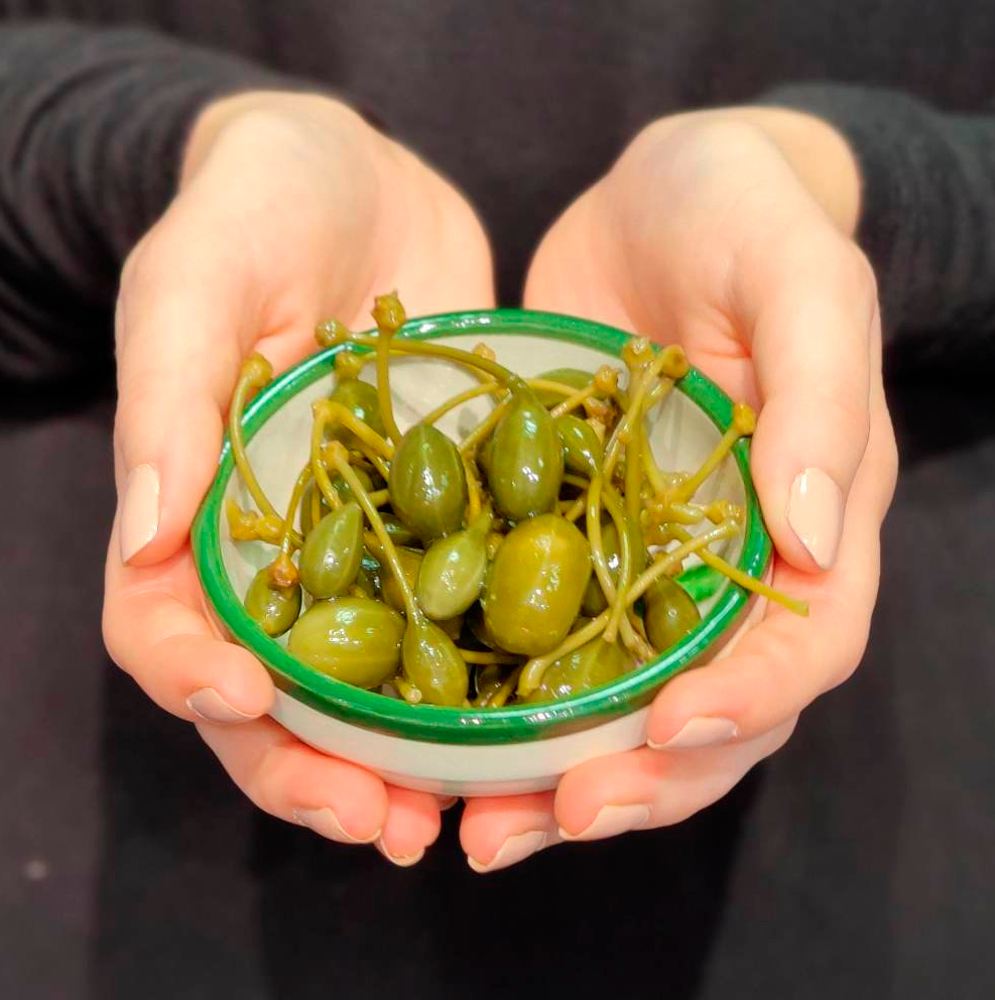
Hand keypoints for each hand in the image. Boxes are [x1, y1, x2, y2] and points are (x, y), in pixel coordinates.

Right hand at [102, 91, 492, 864]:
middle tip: (377, 823)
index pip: (167, 624)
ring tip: (454, 813)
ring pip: (372, 681)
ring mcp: (368, 540)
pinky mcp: (450, 517)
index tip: (248, 705)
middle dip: (313, 766)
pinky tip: (529, 720)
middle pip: (275, 693)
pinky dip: (486, 677)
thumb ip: (168, 399)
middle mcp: (280, 546)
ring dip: (402, 757)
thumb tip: (140, 531)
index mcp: (196, 507)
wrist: (358, 177)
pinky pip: (464, 612)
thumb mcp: (194, 279)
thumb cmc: (255, 206)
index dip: (196, 679)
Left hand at [460, 109, 896, 870]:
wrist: (659, 196)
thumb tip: (819, 540)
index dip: (747, 701)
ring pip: (623, 705)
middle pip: (713, 711)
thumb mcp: (799, 277)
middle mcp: (737, 564)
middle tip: (555, 816)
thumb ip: (820, 401)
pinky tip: (442, 746)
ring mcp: (650, 562)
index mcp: (816, 517)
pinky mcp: (572, 541)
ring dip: (562, 780)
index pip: (808, 644)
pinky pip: (545, 643)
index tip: (667, 728)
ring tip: (484, 829)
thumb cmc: (743, 215)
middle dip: (644, 779)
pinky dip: (504, 707)